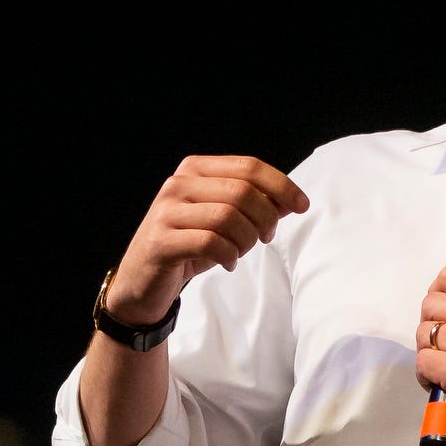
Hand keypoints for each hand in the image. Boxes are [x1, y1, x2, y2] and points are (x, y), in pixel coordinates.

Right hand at [105, 156, 309, 321]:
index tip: (302, 205)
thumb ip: (254, 205)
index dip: (281, 185)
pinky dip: (228, 256)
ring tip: (241, 251)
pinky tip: (227, 263)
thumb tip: (291, 199)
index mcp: (195, 169)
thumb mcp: (224, 220)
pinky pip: (210, 243)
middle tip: (265, 238)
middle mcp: (178, 184)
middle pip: (242, 192)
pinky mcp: (161, 241)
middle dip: (265, 218)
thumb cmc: (189, 245)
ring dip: (246, 240)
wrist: (144, 280)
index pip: (248, 166)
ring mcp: (166, 212)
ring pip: (227, 217)